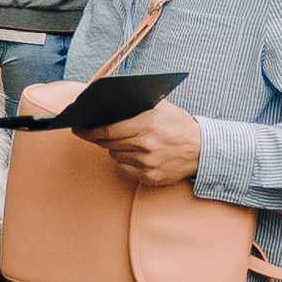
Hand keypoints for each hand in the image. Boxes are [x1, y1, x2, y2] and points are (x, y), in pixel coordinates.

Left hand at [78, 101, 202, 188]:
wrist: (202, 150)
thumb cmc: (179, 124)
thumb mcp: (160, 107)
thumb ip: (135, 104)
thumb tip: (105, 103)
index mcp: (146, 125)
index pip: (108, 130)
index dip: (89, 130)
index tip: (78, 128)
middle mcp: (146, 146)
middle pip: (108, 144)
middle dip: (99, 138)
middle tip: (91, 132)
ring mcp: (148, 164)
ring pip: (115, 155)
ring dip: (115, 148)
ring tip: (126, 140)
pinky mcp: (150, 177)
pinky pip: (125, 168)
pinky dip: (125, 160)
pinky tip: (136, 153)